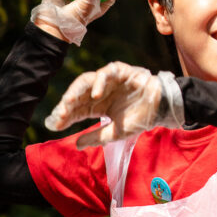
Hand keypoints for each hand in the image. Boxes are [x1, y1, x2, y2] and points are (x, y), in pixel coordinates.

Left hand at [44, 61, 183, 146]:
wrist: (161, 108)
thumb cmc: (140, 119)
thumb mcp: (116, 132)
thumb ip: (97, 137)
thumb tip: (76, 145)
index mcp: (96, 105)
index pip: (75, 109)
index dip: (65, 117)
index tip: (55, 125)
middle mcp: (99, 92)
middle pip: (77, 95)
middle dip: (67, 105)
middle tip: (60, 114)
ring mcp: (107, 81)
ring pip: (85, 81)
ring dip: (76, 91)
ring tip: (70, 103)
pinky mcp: (119, 71)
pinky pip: (106, 73)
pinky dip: (99, 82)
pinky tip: (95, 94)